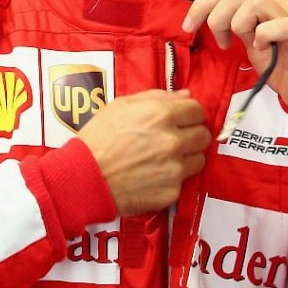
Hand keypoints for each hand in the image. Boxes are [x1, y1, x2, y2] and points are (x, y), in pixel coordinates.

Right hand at [77, 89, 209, 215]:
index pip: (197, 110)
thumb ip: (157, 97)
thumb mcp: (121, 105)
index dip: (188, 113)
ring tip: (163, 158)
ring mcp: (174, 168)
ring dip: (186, 157)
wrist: (84, 179)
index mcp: (161, 115)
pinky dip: (172, 178)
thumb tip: (185, 95)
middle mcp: (173, 141)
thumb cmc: (97, 140)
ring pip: (199, 159)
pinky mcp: (172, 192)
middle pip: (203, 135)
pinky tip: (153, 175)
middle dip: (190, 135)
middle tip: (173, 139)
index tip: (181, 119)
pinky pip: (183, 181)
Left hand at [182, 0, 287, 108]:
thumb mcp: (246, 37)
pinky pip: (272, 26)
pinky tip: (265, 50)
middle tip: (223, 42)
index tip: (189, 25)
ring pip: (252, 3)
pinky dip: (261, 39)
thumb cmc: (276, 61)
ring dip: (239, 27)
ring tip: (246, 44)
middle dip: (216, 18)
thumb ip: (230, 21)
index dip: (202, 4)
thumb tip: (201, 12)